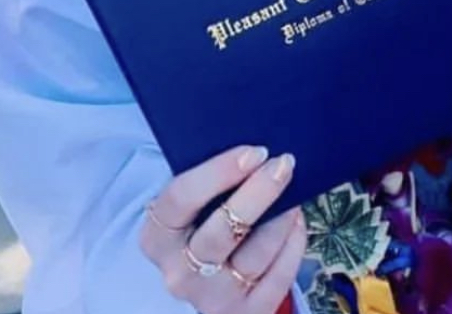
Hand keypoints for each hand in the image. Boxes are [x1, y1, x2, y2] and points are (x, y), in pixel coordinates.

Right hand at [140, 146, 305, 311]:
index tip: (254, 151)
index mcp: (156, 237)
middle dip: (257, 194)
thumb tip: (255, 152)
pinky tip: (295, 220)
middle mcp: (179, 274)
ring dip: (280, 219)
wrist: (204, 275)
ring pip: (253, 257)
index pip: (180, 200)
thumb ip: (211, 180)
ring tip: (294, 191)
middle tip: (283, 164)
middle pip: (219, 233)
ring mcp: (211, 299)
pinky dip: (292, 245)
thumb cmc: (200, 220)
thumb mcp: (190, 202)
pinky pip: (277, 279)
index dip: (218, 172)